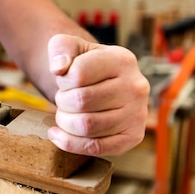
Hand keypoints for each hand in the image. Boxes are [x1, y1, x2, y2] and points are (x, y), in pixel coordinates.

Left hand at [46, 34, 149, 155]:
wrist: (103, 84)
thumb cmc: (82, 64)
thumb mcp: (69, 46)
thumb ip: (60, 48)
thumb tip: (60, 68)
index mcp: (122, 60)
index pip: (79, 73)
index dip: (62, 79)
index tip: (64, 79)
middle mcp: (136, 86)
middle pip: (81, 101)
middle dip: (62, 101)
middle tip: (63, 99)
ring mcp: (137, 114)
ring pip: (86, 126)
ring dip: (64, 122)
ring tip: (65, 113)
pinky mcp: (132, 137)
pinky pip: (95, 147)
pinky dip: (70, 143)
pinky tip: (57, 134)